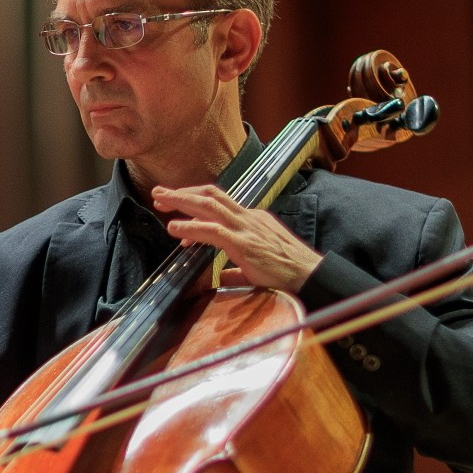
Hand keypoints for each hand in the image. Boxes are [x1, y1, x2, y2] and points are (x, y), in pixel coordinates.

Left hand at [152, 184, 322, 291]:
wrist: (311, 275)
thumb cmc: (288, 274)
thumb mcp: (257, 267)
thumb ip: (235, 271)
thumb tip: (220, 279)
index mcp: (252, 220)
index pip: (219, 206)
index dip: (196, 207)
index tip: (177, 216)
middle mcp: (249, 218)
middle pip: (211, 196)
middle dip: (183, 193)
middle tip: (160, 192)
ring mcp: (246, 228)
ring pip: (209, 205)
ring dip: (181, 201)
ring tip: (160, 200)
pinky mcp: (244, 243)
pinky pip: (212, 230)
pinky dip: (190, 227)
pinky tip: (174, 227)